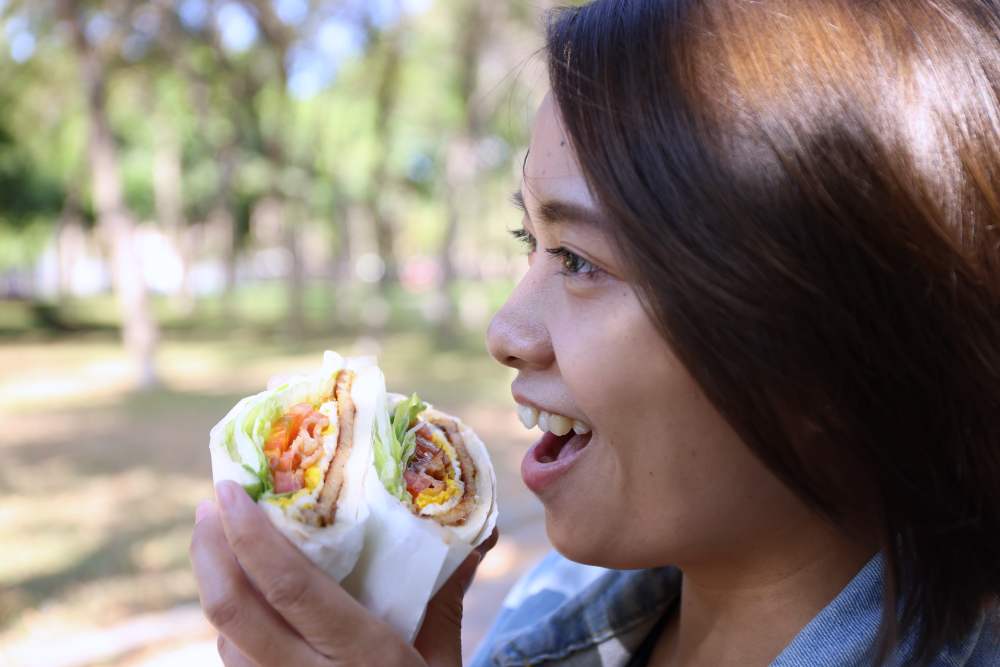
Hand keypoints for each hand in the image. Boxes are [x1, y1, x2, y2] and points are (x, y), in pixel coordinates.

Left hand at [190, 481, 495, 666]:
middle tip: (210, 505)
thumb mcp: (442, 654)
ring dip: (213, 583)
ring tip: (217, 538)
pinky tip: (241, 592)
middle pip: (234, 611)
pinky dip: (231, 620)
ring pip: (225, 638)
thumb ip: (447, 592)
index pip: (290, 590)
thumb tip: (480, 530)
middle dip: (210, 551)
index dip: (251, 537)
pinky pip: (235, 662)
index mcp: (361, 657)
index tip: (231, 491)